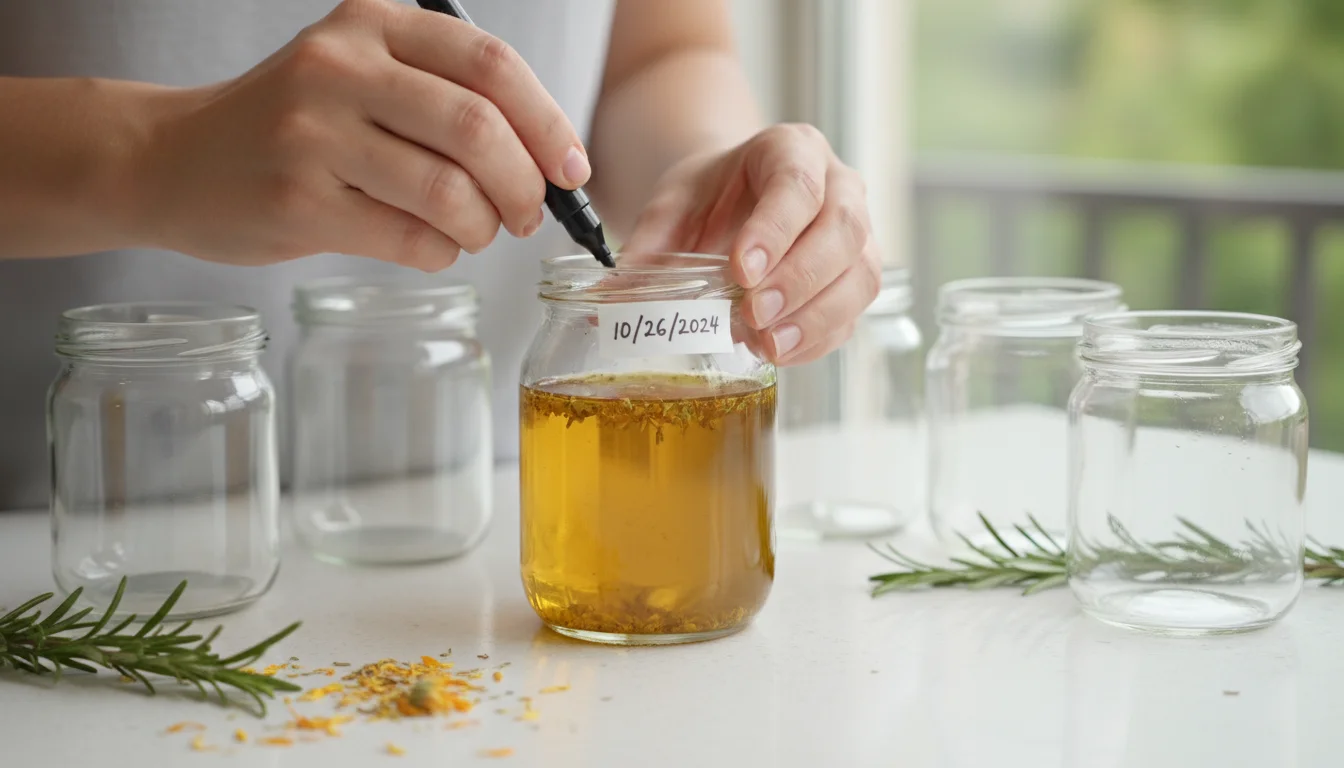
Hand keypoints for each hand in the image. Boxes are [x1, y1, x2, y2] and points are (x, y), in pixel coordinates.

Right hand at [134, 0, 589, 269]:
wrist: (175, 160)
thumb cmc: (293, 126)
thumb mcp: (361, 76)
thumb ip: (444, 97)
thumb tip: (549, 160)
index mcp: (371, 24)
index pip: (491, 65)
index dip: (548, 122)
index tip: (571, 168)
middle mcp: (340, 67)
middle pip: (478, 129)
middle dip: (524, 185)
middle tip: (528, 215)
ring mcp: (313, 134)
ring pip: (448, 191)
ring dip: (484, 227)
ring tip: (477, 233)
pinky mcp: (298, 201)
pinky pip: (409, 238)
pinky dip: (442, 253)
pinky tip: (434, 247)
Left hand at [624, 124, 880, 365]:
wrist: (735, 198)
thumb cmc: (711, 197)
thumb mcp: (673, 205)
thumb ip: (647, 246)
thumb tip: (610, 301)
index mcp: (793, 150)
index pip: (797, 185)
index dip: (774, 230)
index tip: (742, 270)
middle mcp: (839, 185)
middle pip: (841, 230)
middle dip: (799, 278)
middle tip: (753, 314)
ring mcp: (857, 233)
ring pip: (860, 274)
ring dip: (817, 316)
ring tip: (769, 344)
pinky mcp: (856, 277)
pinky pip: (852, 311)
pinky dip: (819, 337)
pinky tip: (781, 351)